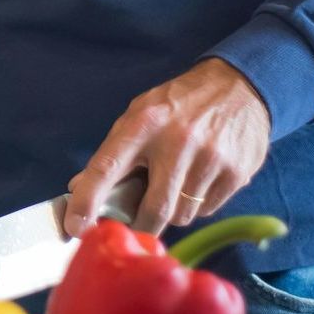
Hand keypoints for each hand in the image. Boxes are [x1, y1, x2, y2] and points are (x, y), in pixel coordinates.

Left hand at [64, 58, 272, 237]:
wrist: (238, 86)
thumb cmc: (179, 104)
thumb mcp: (140, 114)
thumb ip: (113, 151)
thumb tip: (78, 188)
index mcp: (143, 123)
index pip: (106, 168)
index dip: (87, 201)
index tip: (75, 227)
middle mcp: (176, 142)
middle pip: (153, 209)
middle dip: (140, 227)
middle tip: (136, 226)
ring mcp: (210, 159)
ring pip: (181, 215)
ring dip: (171, 211)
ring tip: (174, 185)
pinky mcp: (237, 174)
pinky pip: (207, 211)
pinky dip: (196, 205)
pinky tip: (198, 180)